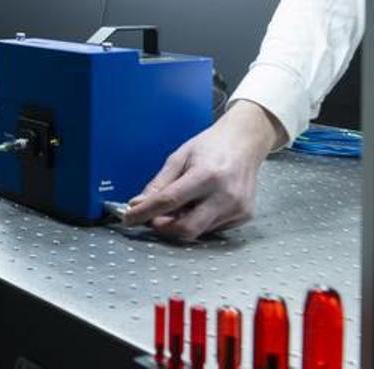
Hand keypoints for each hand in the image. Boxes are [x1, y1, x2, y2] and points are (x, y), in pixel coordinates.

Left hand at [122, 100, 285, 239]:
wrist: (245, 142)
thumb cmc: (210, 146)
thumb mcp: (179, 158)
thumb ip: (159, 183)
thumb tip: (138, 204)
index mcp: (206, 176)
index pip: (168, 201)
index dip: (145, 212)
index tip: (128, 218)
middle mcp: (225, 195)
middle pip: (186, 228)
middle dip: (163, 227)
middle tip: (152, 218)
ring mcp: (237, 208)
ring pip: (199, 231)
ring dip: (181, 224)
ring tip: (179, 205)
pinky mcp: (244, 216)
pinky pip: (213, 228)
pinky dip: (198, 221)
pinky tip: (199, 204)